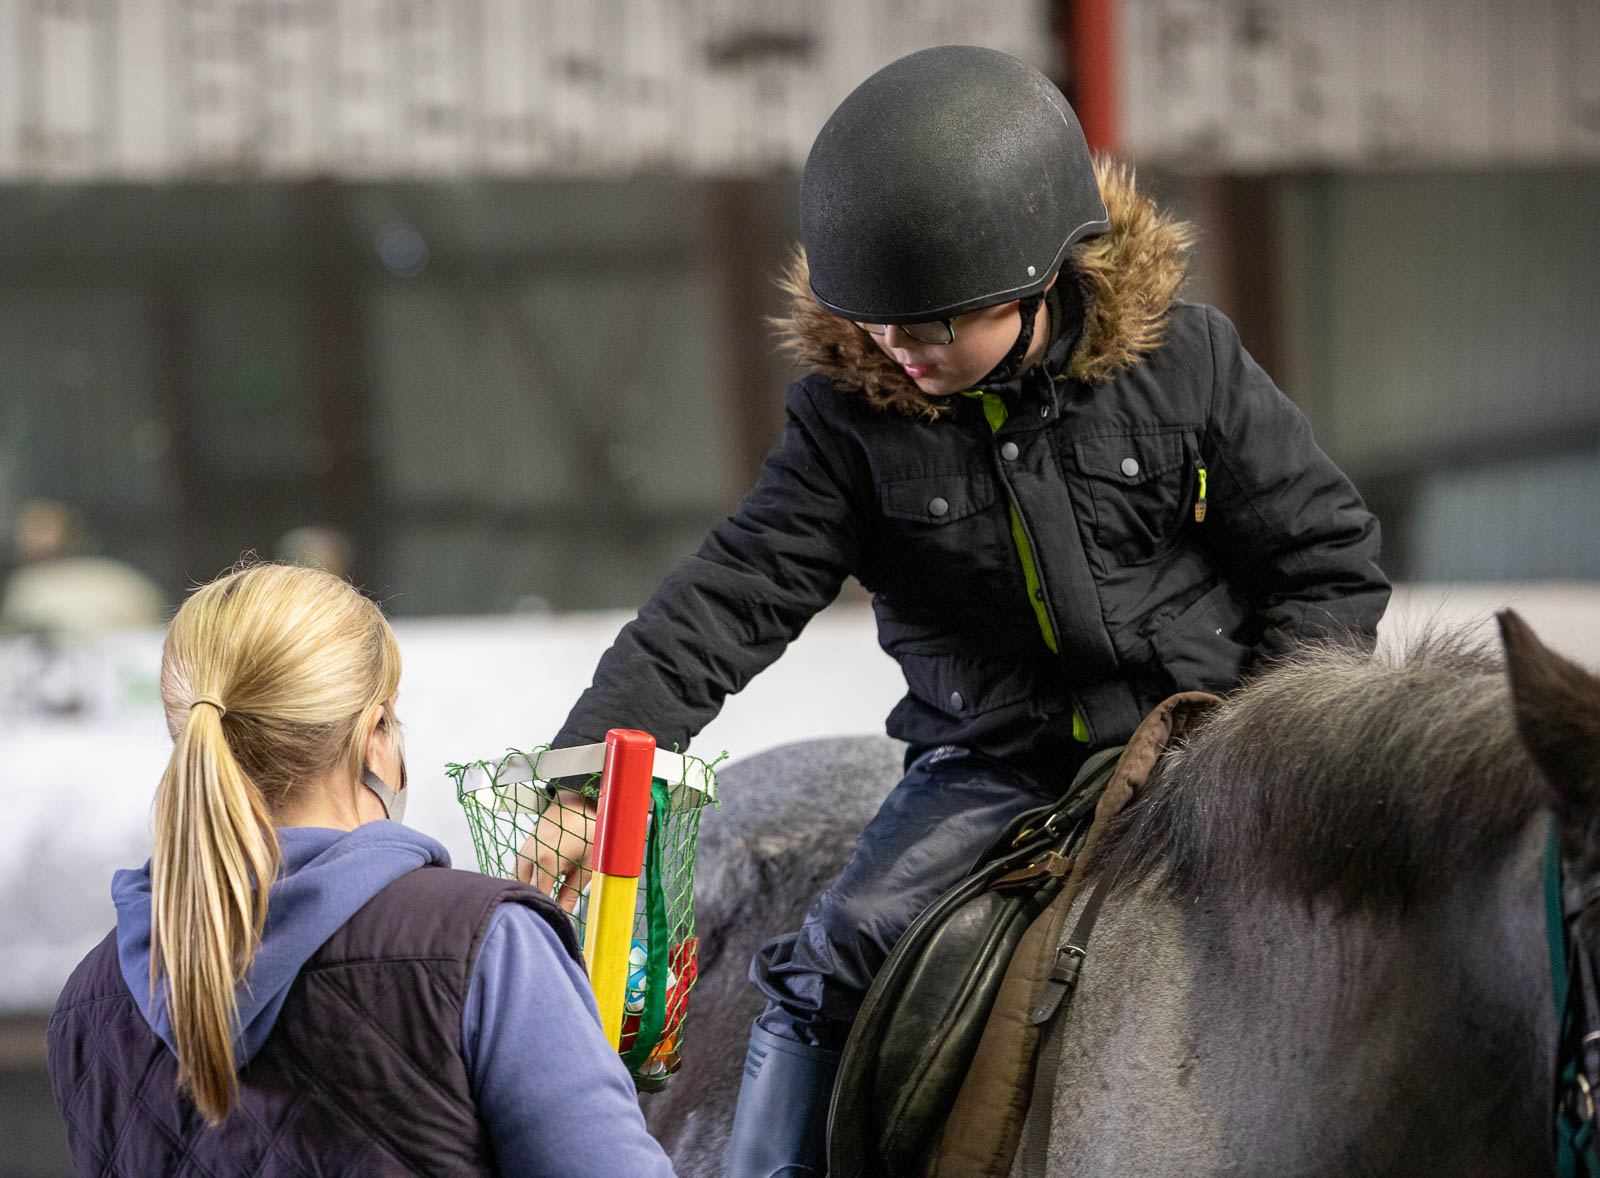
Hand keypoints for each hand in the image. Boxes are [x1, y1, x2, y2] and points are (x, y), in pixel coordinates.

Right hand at [517, 788, 596, 911]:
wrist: (578, 804)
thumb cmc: (588, 830)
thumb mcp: (587, 865)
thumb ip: (571, 895)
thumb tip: (565, 918)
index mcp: (546, 860)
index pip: (539, 898)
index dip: (547, 913)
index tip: (555, 923)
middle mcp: (529, 856)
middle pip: (525, 893)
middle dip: (536, 905)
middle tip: (550, 918)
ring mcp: (523, 852)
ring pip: (518, 885)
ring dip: (530, 895)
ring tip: (545, 903)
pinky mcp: (522, 851)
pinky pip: (518, 875)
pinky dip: (526, 885)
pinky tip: (540, 890)